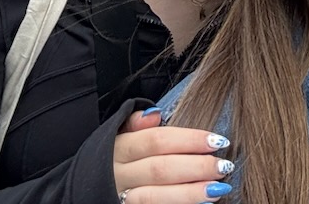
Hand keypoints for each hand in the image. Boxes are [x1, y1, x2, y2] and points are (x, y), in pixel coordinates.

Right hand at [113, 109, 234, 202]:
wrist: (85, 192)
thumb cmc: (115, 159)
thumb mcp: (119, 135)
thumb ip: (137, 123)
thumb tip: (156, 113)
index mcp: (118, 148)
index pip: (157, 140)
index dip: (189, 140)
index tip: (217, 140)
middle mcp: (118, 174)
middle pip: (160, 169)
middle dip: (196, 167)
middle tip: (223, 165)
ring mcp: (120, 197)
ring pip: (154, 197)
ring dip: (189, 193)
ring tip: (218, 188)